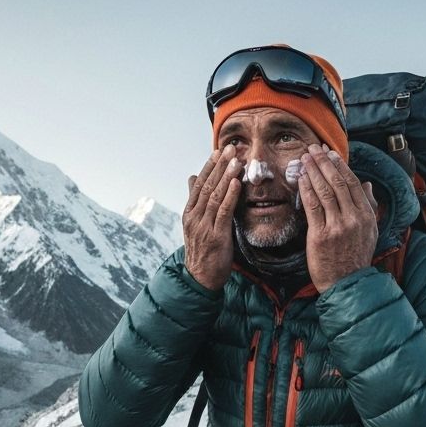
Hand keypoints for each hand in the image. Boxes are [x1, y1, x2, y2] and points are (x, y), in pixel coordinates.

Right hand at [183, 145, 241, 290]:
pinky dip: (230, 196)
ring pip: (215, 196)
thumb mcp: (196, 223)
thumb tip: (192, 177)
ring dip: (226, 177)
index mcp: (189, 212)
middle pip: (207, 186)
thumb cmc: (202, 250)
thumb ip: (196, 201)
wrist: (200, 278)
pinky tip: (236, 183)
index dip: (210, 166)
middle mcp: (194, 217)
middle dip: (219, 166)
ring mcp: (204, 226)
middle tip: (230, 149)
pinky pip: (223, 212)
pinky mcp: (216, 236)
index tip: (219, 151)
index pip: (199, 184)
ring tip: (236, 161)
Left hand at [298, 145, 377, 292]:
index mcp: (367, 216)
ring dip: (313, 171)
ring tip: (304, 158)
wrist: (347, 283)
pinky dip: (306, 189)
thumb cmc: (356, 257)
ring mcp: (337, 226)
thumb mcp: (370, 231)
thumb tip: (366, 185)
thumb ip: (369, 206)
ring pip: (324, 191)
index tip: (330, 154)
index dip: (340, 166)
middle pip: (338, 183)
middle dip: (324, 163)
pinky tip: (300, 178)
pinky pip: (312, 206)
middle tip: (314, 149)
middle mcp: (354, 219)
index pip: (353, 184)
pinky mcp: (321, 235)